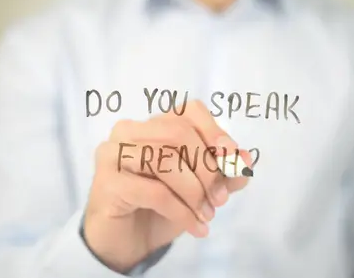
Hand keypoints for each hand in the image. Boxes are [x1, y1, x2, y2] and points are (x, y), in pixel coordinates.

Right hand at [83, 100, 252, 272]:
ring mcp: (112, 154)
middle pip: (177, 133)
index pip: (188, 111)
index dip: (215, 132)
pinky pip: (154, 192)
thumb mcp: (201, 189)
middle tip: (221, 198)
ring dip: (195, 192)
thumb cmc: (161, 208)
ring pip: (164, 160)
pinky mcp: (107, 183)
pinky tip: (196, 227)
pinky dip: (182, 212)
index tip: (232, 161)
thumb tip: (247, 159)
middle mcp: (129, 131)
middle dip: (207, 168)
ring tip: (208, 215)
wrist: (126, 243)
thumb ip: (224, 173)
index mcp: (152, 125)